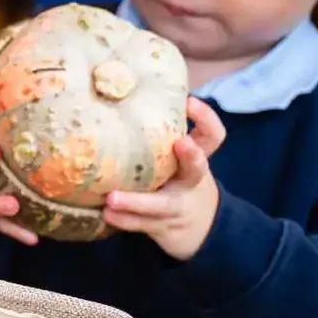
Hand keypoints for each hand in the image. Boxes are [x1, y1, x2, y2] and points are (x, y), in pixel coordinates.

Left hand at [102, 97, 225, 260]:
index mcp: (194, 160)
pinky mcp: (161, 226)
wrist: (198, 229)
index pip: (212, 136)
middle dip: (192, 156)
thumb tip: (117, 88)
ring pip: (161, 205)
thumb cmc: (175, 179)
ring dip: (136, 202)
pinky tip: (105, 214)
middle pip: (197, 169)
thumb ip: (156, 136)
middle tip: (181, 143)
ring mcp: (176, 206)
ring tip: (112, 199)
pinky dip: (123, 220)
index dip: (206, 119)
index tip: (189, 101)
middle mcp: (189, 182)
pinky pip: (142, 225)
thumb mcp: (175, 159)